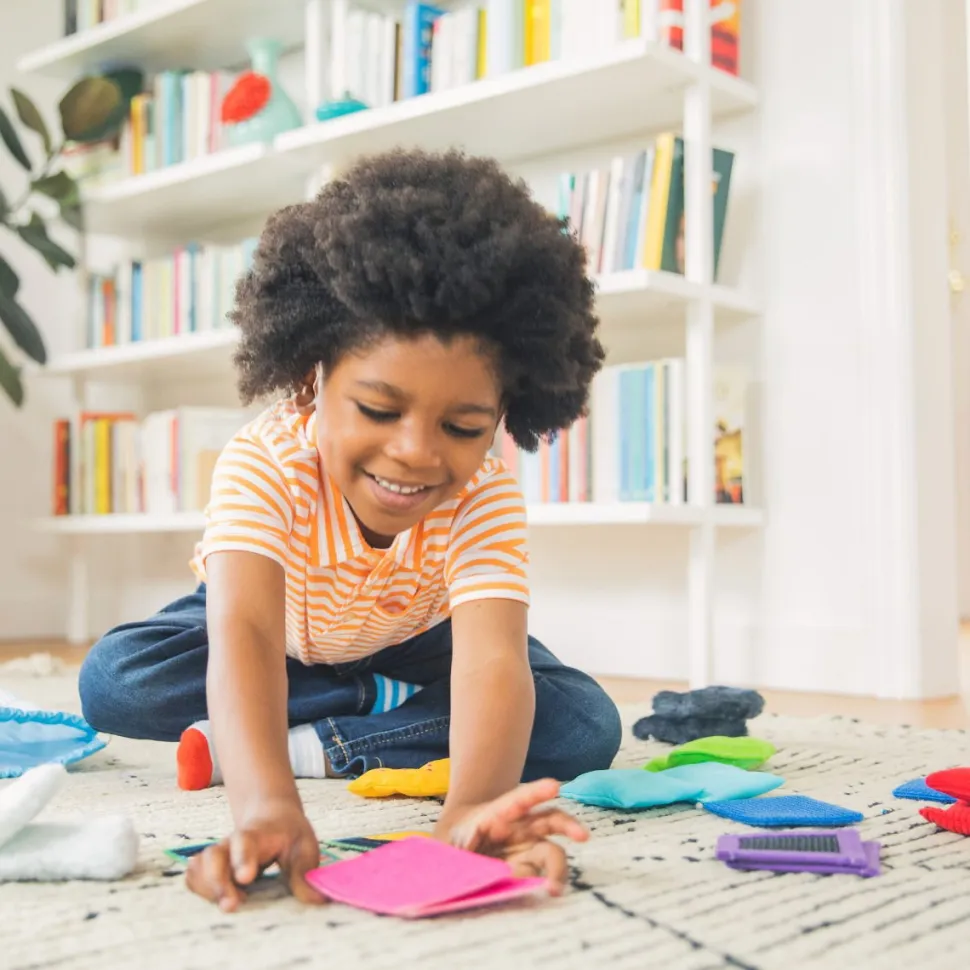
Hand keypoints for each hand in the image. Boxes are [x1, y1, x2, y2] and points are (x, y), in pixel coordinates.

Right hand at [185, 799, 324, 911]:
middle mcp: (231, 843)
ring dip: (208, 889)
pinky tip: (219, 899)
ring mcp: (218, 854)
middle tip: (233, 905)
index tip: (245, 878)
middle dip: (218, 882)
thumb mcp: (305, 847)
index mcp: (258, 834)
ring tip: (231, 903)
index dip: (243, 858)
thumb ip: (305, 872)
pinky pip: (192, 877)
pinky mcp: (209, 866)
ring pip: (198, 867)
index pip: (245, 841)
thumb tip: (316, 900)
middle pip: (213, 856)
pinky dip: (199, 891)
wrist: (272, 816)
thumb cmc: (290, 834)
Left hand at [440, 778, 588, 895]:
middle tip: (582, 835)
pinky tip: (547, 892)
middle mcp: (518, 828)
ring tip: (555, 889)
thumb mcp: (442, 847)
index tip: (555, 786)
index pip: (517, 800)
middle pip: (549, 820)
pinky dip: (547, 883)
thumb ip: (454, 858)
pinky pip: (542, 874)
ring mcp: (527, 849)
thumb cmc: (447, 843)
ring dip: (559, 868)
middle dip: (567, 824)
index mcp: (496, 815)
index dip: (535, 792)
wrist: (452, 849)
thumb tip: (469, 875)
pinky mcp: (529, 868)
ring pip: (552, 851)